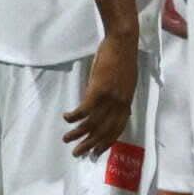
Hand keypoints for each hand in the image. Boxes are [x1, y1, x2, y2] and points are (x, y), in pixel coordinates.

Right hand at [63, 32, 137, 158]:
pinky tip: (66, 118)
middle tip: (78, 153)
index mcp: (127, 101)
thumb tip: (111, 107)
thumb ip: (120, 96)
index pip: (118, 128)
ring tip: (66, 139)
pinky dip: (74, 116)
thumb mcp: (126, 81)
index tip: (97, 151)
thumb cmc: (123, 58)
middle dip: (90, 144)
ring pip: (92, 123)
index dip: (107, 141)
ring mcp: (109, 97)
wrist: (123, 41)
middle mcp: (119, 103)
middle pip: (104, 130)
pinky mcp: (98, 89)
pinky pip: (84, 110)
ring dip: (78, 133)